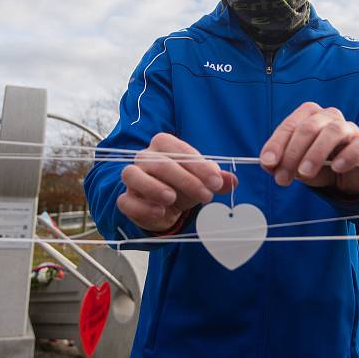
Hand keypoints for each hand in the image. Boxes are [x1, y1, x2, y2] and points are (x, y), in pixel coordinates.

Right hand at [118, 133, 237, 231]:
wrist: (164, 207)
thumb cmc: (182, 185)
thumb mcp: (202, 181)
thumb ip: (216, 179)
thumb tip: (232, 180)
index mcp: (163, 145)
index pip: (178, 149)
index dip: (199, 165)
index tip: (216, 182)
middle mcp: (144, 157)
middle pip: (160, 163)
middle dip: (186, 180)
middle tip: (206, 195)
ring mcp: (132, 178)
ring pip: (134, 175)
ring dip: (154, 187)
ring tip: (172, 198)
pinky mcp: (126, 199)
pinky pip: (126, 201)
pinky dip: (142, 206)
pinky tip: (160, 212)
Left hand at [259, 102, 358, 195]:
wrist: (347, 177)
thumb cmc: (318, 165)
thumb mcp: (296, 166)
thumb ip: (280, 163)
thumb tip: (267, 164)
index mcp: (309, 116)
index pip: (290, 126)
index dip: (277, 144)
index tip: (268, 163)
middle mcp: (329, 117)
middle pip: (309, 128)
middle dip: (293, 153)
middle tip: (283, 177)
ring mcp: (349, 128)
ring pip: (333, 132)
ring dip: (316, 153)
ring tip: (305, 173)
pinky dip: (347, 155)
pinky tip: (336, 168)